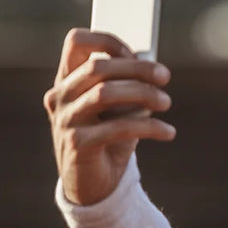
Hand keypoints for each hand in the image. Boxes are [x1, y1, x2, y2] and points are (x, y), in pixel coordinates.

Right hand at [43, 29, 175, 205]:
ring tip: (167, 103)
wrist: (94, 186)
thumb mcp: (120, 110)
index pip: (76, 42)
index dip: (108, 41)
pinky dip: (149, 126)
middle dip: (136, 68)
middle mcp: (60, 97)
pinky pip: (117, 128)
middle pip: (97, 66)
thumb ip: (129, 87)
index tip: (136, 54)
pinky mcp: (78, 144)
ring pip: (105, 93)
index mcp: (67, 81)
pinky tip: (167, 132)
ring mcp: (66, 120)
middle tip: (164, 77)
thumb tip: (152, 70)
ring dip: (143, 94)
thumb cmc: (109, 141)